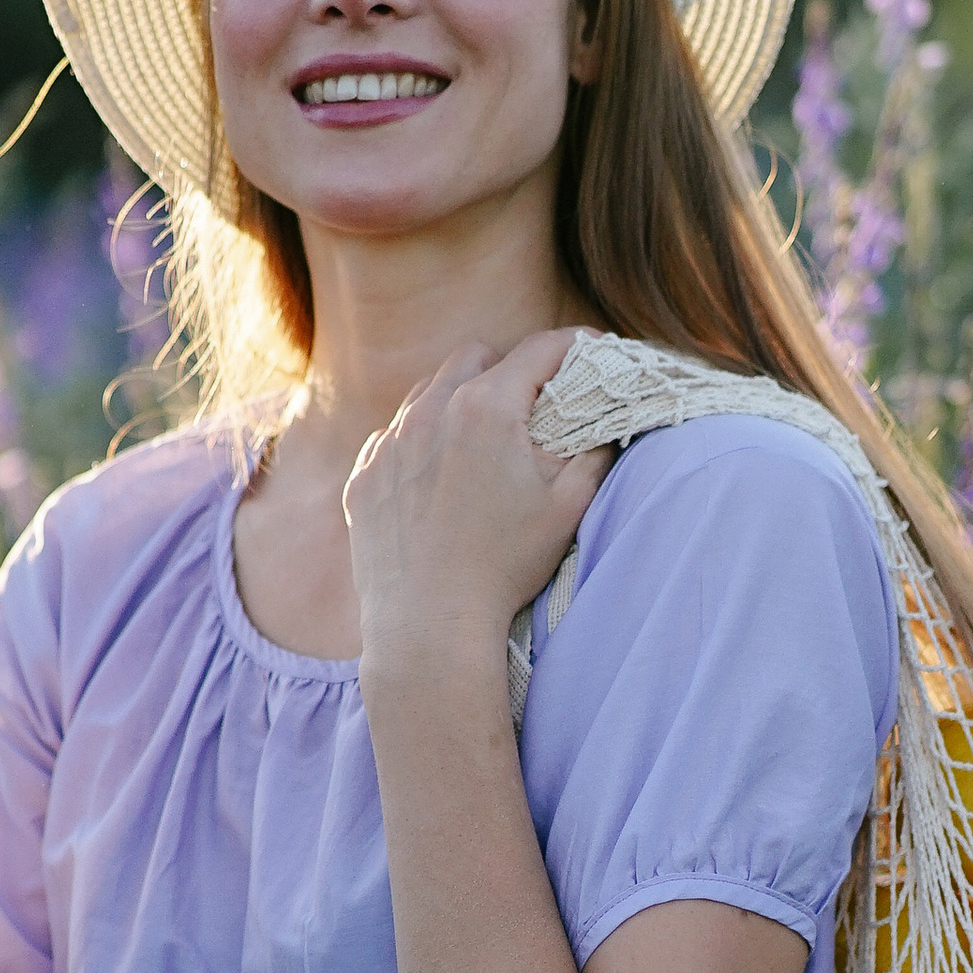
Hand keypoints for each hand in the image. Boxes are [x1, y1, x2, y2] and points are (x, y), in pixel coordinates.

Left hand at [342, 332, 610, 676]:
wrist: (429, 626)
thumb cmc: (505, 567)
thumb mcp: (569, 506)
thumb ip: (595, 450)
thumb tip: (607, 421)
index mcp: (486, 408)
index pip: (539, 350)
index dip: (574, 346)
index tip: (591, 352)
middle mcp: (430, 411)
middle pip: (477, 356)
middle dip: (510, 367)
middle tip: (534, 399)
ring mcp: (389, 444)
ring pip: (428, 391)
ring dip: (460, 400)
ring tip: (484, 437)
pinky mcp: (365, 477)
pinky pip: (394, 437)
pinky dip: (421, 441)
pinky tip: (440, 476)